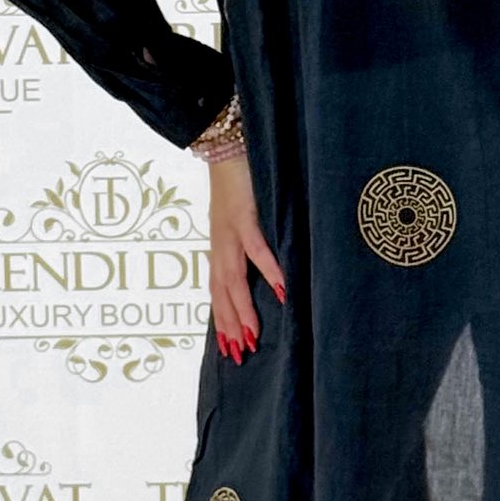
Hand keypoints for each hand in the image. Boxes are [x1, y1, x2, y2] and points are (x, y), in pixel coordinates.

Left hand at [208, 152, 285, 364]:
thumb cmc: (238, 185)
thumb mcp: (241, 221)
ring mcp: (230, 232)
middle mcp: (221, 245)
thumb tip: (269, 274)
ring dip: (243, 308)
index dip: (223, 321)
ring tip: (254, 334)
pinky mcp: (244, 216)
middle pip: (222, 294)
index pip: (218, 293)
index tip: (231, 349)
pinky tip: (280, 289)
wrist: (225, 147)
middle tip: (241, 354)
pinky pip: (257, 249)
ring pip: (234, 279)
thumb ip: (249, 246)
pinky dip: (268, 269)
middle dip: (231, 326)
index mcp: (221, 248)